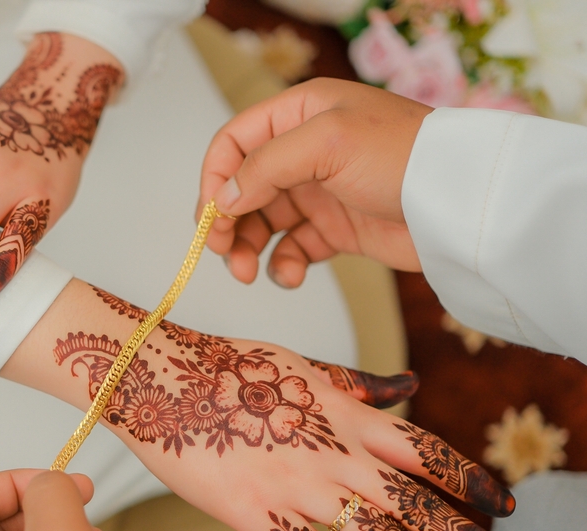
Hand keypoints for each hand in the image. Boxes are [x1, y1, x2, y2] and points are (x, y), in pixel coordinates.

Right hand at [4, 281, 525, 530]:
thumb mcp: (304, 364)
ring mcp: (297, 484)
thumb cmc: (228, 367)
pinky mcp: (258, 515)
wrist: (159, 377)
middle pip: (418, 500)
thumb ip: (360, 383)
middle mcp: (333, 449)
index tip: (505, 504)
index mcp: (346, 411)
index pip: (428, 451)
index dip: (472, 481)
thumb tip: (410, 383)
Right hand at [198, 78, 431, 286]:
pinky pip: (293, 249)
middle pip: (242, 188)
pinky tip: (292, 275)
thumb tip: (220, 200)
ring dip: (248, 249)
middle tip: (222, 253)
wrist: (461, 204)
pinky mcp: (336, 229)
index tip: (209, 217)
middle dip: (227, 222)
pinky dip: (284, 265)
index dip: (214, 178)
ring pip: (262, 223)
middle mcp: (304, 150)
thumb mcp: (326, 143)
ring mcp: (319, 191)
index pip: (235, 142)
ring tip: (249, 273)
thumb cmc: (404, 156)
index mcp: (299, 114)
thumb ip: (264, 167)